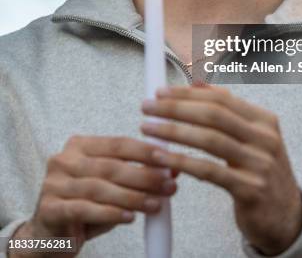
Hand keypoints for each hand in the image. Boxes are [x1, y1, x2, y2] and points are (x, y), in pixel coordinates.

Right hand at [9, 135, 177, 256]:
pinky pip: (84, 209)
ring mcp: (54, 184)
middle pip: (111, 166)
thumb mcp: (113, 186)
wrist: (50, 235)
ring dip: (132, 197)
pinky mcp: (49, 209)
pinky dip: (110, 213)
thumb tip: (173, 169)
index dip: (144, 151)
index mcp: (80, 145)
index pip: (118, 144)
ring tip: (155, 204)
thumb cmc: (86, 205)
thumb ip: (138, 174)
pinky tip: (130, 217)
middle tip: (168, 185)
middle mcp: (64, 160)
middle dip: (144, 176)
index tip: (168, 159)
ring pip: (100, 188)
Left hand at [141, 85, 301, 255]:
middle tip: (147, 107)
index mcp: (264, 120)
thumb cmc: (260, 171)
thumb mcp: (252, 138)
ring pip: (209, 140)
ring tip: (148, 128)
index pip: (221, 98)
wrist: (286, 217)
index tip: (160, 91)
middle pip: (214, 115)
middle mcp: (265, 138)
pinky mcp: (250, 190)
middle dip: (176, 108)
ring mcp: (259, 164)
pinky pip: (209, 171)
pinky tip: (161, 156)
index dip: (188, 93)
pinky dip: (182, 161)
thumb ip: (227, 111)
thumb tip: (197, 83)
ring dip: (174, 131)